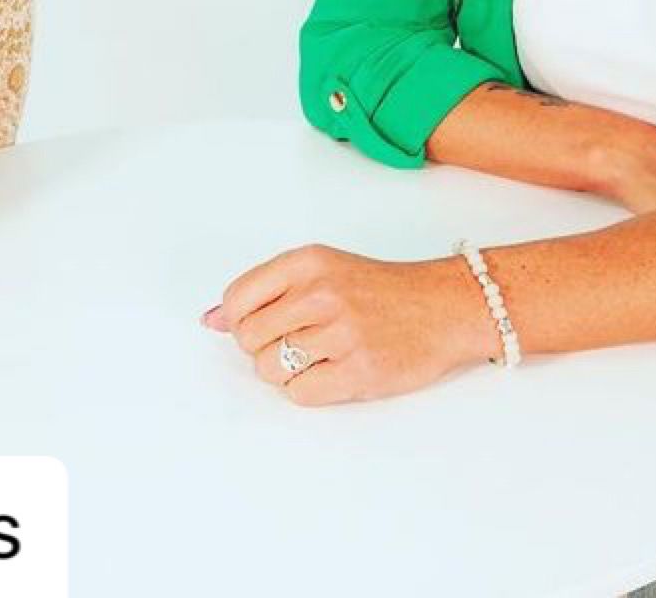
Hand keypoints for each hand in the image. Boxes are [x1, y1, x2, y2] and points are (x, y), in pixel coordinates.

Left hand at [200, 244, 498, 405]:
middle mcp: (321, 293)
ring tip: (318, 356)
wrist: (445, 306)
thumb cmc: (379, 290)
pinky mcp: (359, 371)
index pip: (237, 299)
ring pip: (270, 370)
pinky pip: (300, 394)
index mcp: (308, 262)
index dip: (241, 320)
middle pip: (248, 339)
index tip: (264, 323)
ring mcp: (341, 333)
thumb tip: (210, 320)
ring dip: (286, 372)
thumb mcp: (322, 270)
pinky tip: (333, 372)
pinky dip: (309, 390)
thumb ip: (265, 291)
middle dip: (265, 348)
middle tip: (299, 341)